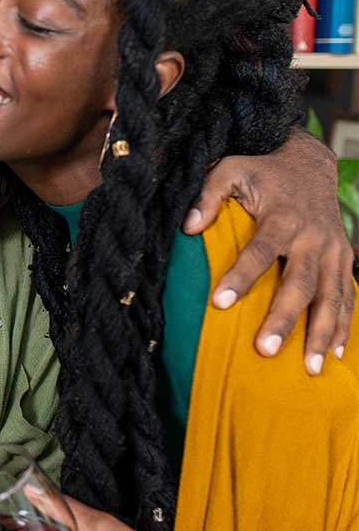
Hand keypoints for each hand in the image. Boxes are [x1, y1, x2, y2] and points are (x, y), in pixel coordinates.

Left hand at [184, 128, 353, 373]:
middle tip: (265, 350)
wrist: (310, 162)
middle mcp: (314, 237)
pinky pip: (348, 297)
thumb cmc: (262, 170)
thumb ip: (208, 195)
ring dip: (321, 334)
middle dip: (284, 318)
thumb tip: (188, 226)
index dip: (241, 276)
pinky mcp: (345, 260)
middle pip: (300, 283)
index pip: (261, 250)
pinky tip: (334, 355)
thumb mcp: (231, 169)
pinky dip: (343, 326)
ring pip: (331, 297)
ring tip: (310, 369)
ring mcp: (335, 251)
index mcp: (284, 217)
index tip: (219, 302)